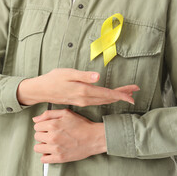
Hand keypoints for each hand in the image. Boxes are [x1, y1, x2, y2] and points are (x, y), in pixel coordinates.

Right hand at [17, 68, 139, 105]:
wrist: (41, 90)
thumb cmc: (53, 79)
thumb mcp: (67, 73)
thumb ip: (83, 76)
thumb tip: (98, 77)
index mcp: (84, 91)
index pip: (107, 94)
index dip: (121, 94)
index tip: (133, 93)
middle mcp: (85, 99)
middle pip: (108, 98)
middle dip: (122, 95)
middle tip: (135, 91)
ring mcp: (83, 101)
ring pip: (104, 101)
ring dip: (116, 97)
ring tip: (127, 94)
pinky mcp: (80, 101)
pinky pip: (98, 101)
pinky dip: (107, 99)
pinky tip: (110, 97)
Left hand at [32, 108, 106, 162]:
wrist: (94, 138)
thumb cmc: (82, 124)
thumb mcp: (66, 113)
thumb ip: (49, 114)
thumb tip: (35, 119)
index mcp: (53, 124)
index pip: (36, 126)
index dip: (43, 126)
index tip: (49, 127)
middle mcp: (52, 137)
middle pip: (36, 136)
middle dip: (43, 134)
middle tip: (52, 134)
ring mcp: (55, 149)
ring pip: (37, 148)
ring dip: (43, 145)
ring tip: (51, 143)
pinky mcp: (59, 158)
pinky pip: (43, 159)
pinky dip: (46, 155)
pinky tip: (52, 151)